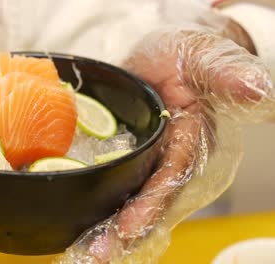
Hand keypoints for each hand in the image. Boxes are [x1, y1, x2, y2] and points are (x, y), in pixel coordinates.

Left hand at [57, 8, 273, 263]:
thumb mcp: (207, 57)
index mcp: (199, 142)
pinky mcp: (140, 162)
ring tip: (87, 252)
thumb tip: (258, 89)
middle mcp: (181, 162)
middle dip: (127, 231)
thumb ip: (230, 73)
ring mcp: (159, 166)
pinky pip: (125, 191)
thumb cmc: (190, 56)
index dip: (153, 203)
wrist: (172, 56)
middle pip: (155, 203)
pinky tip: (84, 228)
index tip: (129, 225)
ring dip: (113, 230)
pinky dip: (106, 211)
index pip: (177, 178)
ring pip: (138, 204)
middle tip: (95, 254)